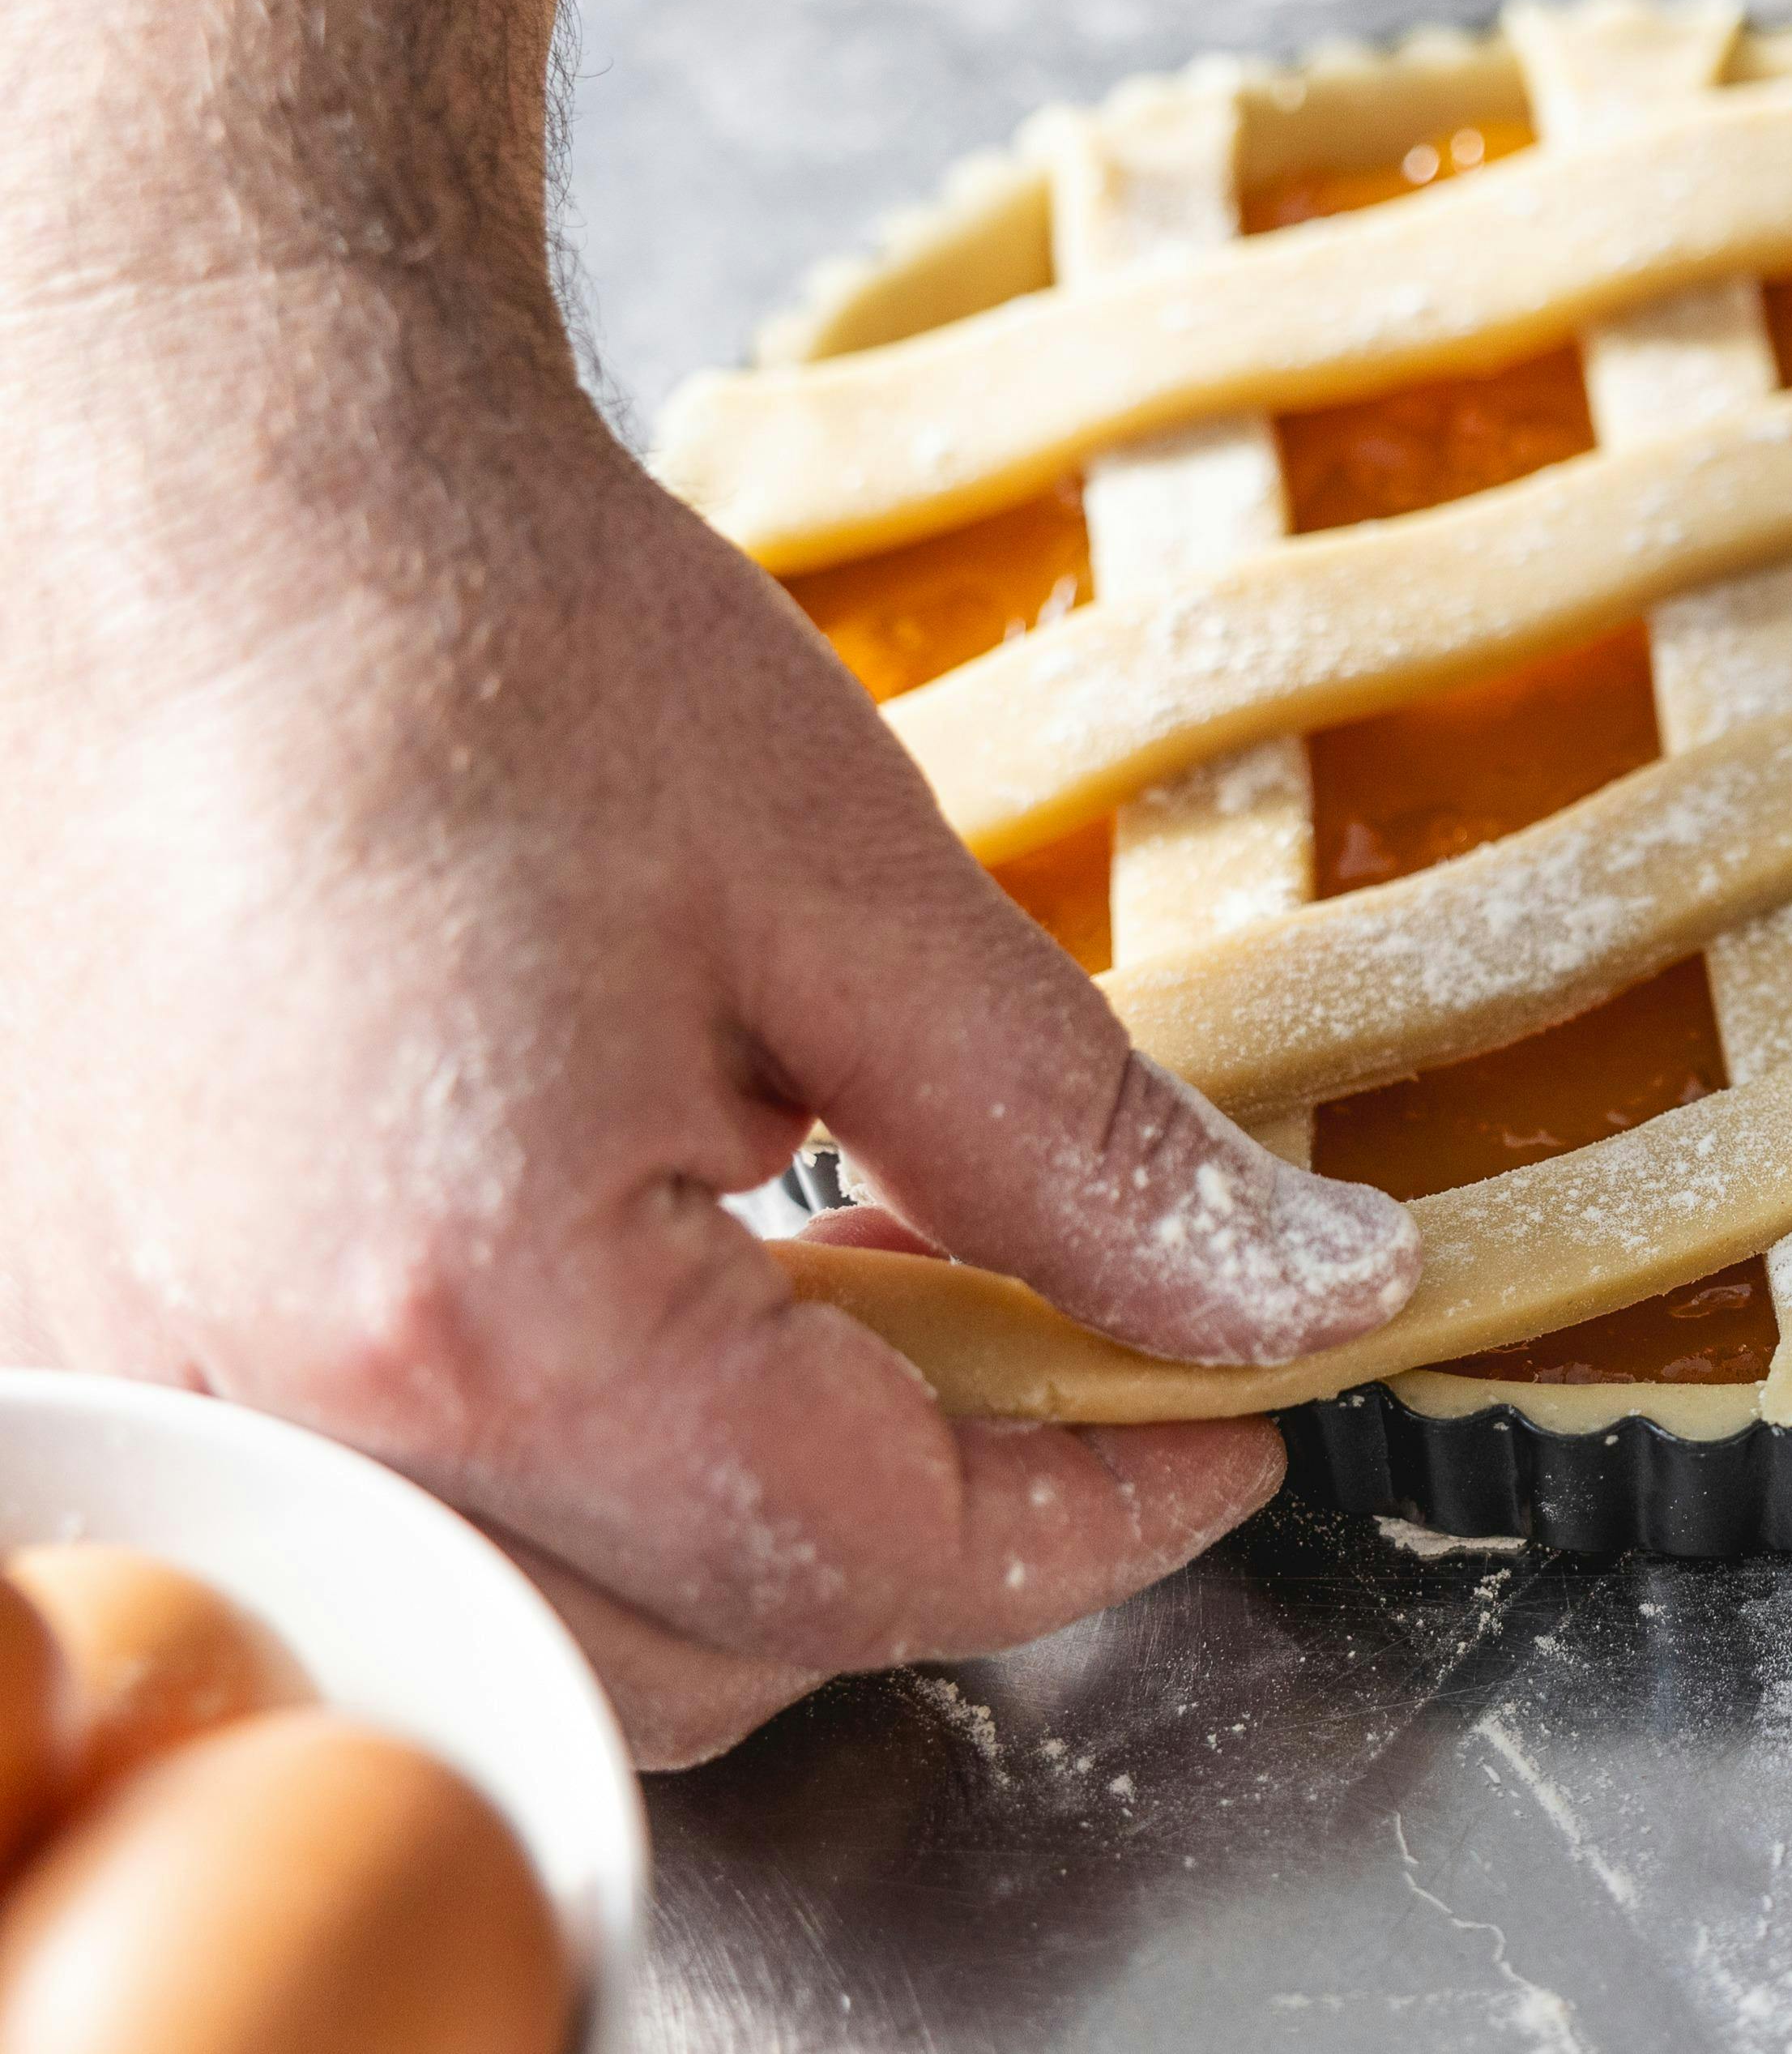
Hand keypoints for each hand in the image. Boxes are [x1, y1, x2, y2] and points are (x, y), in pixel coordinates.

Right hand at [0, 272, 1415, 1764]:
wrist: (196, 496)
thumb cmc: (484, 641)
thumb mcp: (856, 896)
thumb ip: (1090, 1156)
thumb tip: (1310, 1298)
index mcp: (482, 1317)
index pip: (865, 1562)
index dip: (1095, 1519)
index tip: (1223, 1440)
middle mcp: (274, 1417)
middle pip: (689, 1655)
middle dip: (916, 1539)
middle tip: (1048, 1348)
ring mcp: (149, 1392)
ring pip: (531, 1629)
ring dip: (735, 1531)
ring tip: (853, 1299)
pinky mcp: (93, 1337)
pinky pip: (385, 1519)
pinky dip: (561, 1476)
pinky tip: (659, 1290)